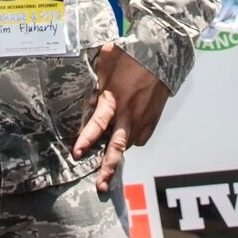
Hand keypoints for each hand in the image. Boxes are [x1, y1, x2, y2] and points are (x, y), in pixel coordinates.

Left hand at [72, 44, 170, 192]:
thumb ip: (93, 76)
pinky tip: (125, 133)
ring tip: (107, 161)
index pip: (98, 124)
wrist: (161, 51)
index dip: (87, 140)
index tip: (77, 154)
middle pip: (118, 146)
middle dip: (108, 168)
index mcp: (114, 98)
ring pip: (129, 143)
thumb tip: (76, 75)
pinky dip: (132, 138)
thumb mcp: (105, 60)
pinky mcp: (153, 118)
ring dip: (118, 151)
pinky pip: (140, 137)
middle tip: (101, 186)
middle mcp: (129, 112)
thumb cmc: (130, 52)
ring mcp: (143, 117)